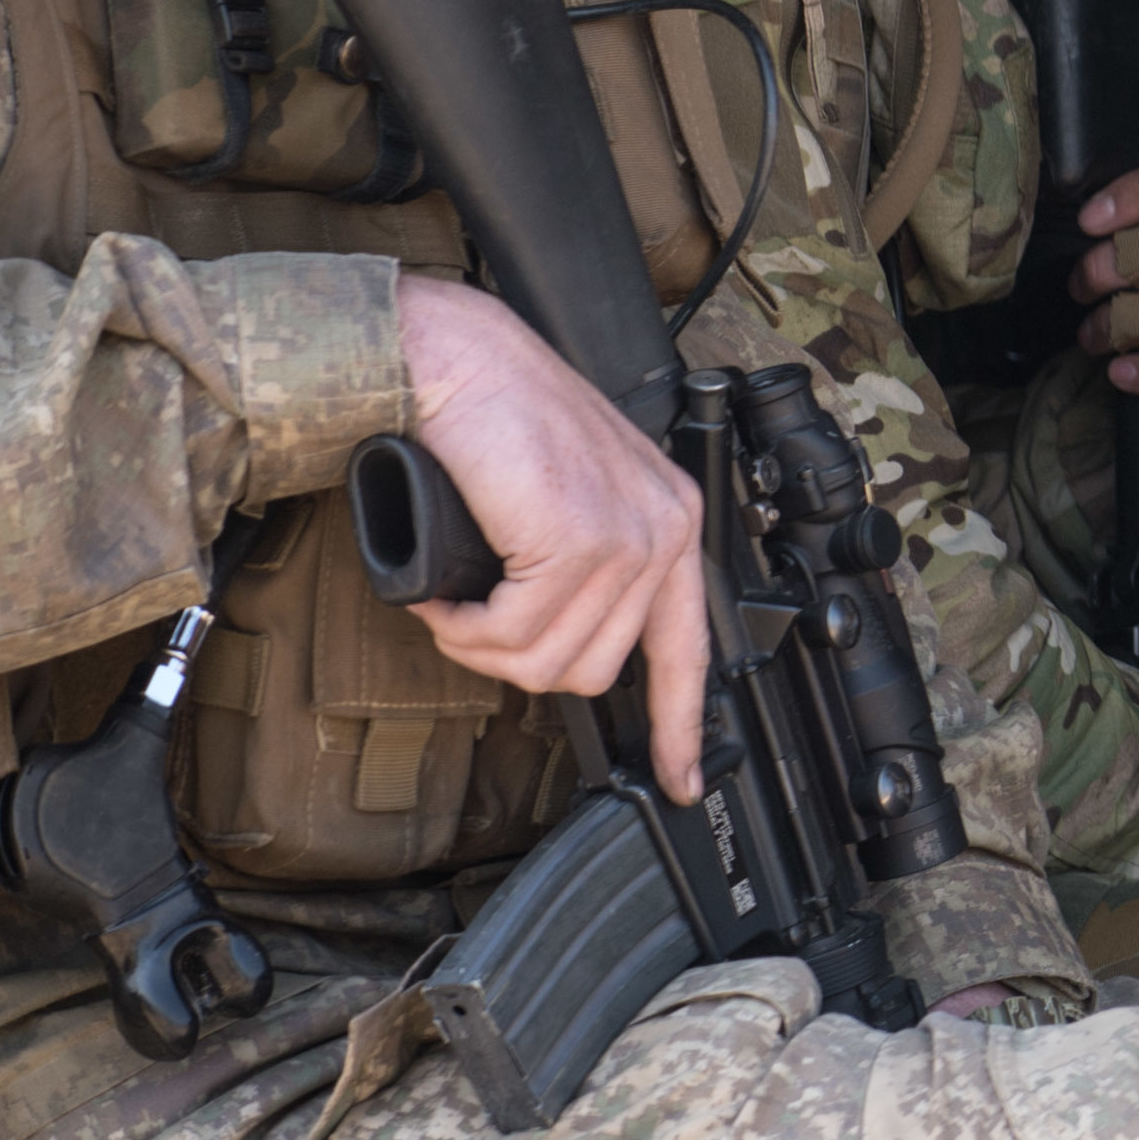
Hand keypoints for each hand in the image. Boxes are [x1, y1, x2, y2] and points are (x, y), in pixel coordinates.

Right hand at [390, 275, 707, 800]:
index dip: (683, 725)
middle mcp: (666, 529)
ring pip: (549, 663)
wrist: (455, 360)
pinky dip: (464, 626)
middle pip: (594, 672)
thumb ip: (584, 568)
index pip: (691, 649)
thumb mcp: (562, 502)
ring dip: (481, 644)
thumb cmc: (495, 424)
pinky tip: (447, 592)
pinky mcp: (578, 541)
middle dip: (516, 661)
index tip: (677, 779)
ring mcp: (627, 536)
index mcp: (672, 522)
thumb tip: (557, 648)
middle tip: (470, 617)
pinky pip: (512, 634)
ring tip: (456, 598)